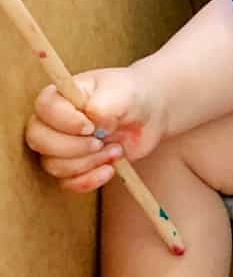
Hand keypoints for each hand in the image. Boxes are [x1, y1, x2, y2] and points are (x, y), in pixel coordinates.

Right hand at [24, 65, 167, 193]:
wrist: (149, 114)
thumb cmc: (131, 96)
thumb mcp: (123, 94)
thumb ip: (104, 105)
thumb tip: (93, 122)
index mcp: (61, 96)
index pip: (44, 108)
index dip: (65, 121)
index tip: (91, 126)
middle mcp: (54, 121)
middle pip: (39, 140)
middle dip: (73, 147)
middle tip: (101, 142)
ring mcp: (62, 146)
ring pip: (53, 164)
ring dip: (88, 163)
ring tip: (116, 151)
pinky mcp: (74, 166)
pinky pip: (67, 183)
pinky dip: (89, 180)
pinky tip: (111, 169)